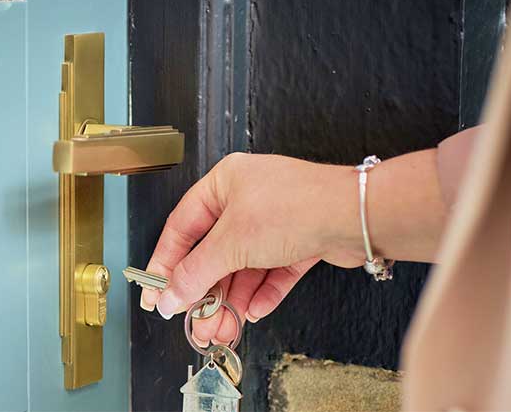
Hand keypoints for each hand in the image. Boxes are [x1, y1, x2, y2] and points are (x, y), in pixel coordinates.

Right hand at [140, 153, 363, 344]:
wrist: (354, 215)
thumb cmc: (297, 206)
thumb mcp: (232, 242)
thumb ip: (197, 271)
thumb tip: (170, 294)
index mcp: (225, 183)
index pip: (182, 226)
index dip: (167, 263)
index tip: (156, 293)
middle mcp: (249, 198)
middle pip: (215, 252)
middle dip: (205, 292)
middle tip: (195, 322)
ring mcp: (276, 220)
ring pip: (244, 267)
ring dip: (231, 300)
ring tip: (222, 329)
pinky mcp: (300, 239)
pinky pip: (272, 272)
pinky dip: (261, 293)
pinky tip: (252, 312)